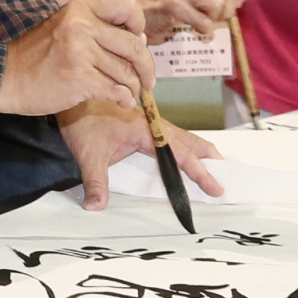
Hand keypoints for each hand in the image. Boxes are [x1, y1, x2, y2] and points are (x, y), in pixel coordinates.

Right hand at [0, 0, 151, 115]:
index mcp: (79, 9)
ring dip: (133, 87)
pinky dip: (123, 99)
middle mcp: (82, 26)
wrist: (4, 78)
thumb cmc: (35, 57)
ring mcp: (81, 52)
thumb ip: (96, 28)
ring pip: (127, 72)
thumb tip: (139, 39)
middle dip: (146, 67)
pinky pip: (116, 90)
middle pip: (134, 45)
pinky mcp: (80, 78)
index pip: (127, 6)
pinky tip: (120, 101)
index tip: (138, 41)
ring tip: (129, 94)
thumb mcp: (63, 28)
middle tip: (147, 80)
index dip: (139, 25)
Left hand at [57, 101, 226, 210]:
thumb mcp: (88, 153)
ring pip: (181, 136)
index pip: (181, 154)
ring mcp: (149, 120)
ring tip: (213, 164)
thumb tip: (96, 206)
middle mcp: (153, 122)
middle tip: (224, 174)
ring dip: (197, 150)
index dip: (200, 172)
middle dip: (208, 157)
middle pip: (189, 140)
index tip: (216, 187)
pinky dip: (182, 144)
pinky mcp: (141, 121)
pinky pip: (169, 133)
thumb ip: (95, 181)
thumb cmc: (81, 118)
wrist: (73, 91)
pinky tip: (182, 153)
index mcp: (147, 129)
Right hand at [134, 0, 246, 39]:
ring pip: (218, 5)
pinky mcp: (172, 5)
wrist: (135, 10)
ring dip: (215, 19)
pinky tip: (194, 28)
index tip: (235, 1)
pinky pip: (204, 22)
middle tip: (215, 16)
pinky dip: (204, 30)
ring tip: (204, 21)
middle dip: (227, 9)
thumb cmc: (167, 0)